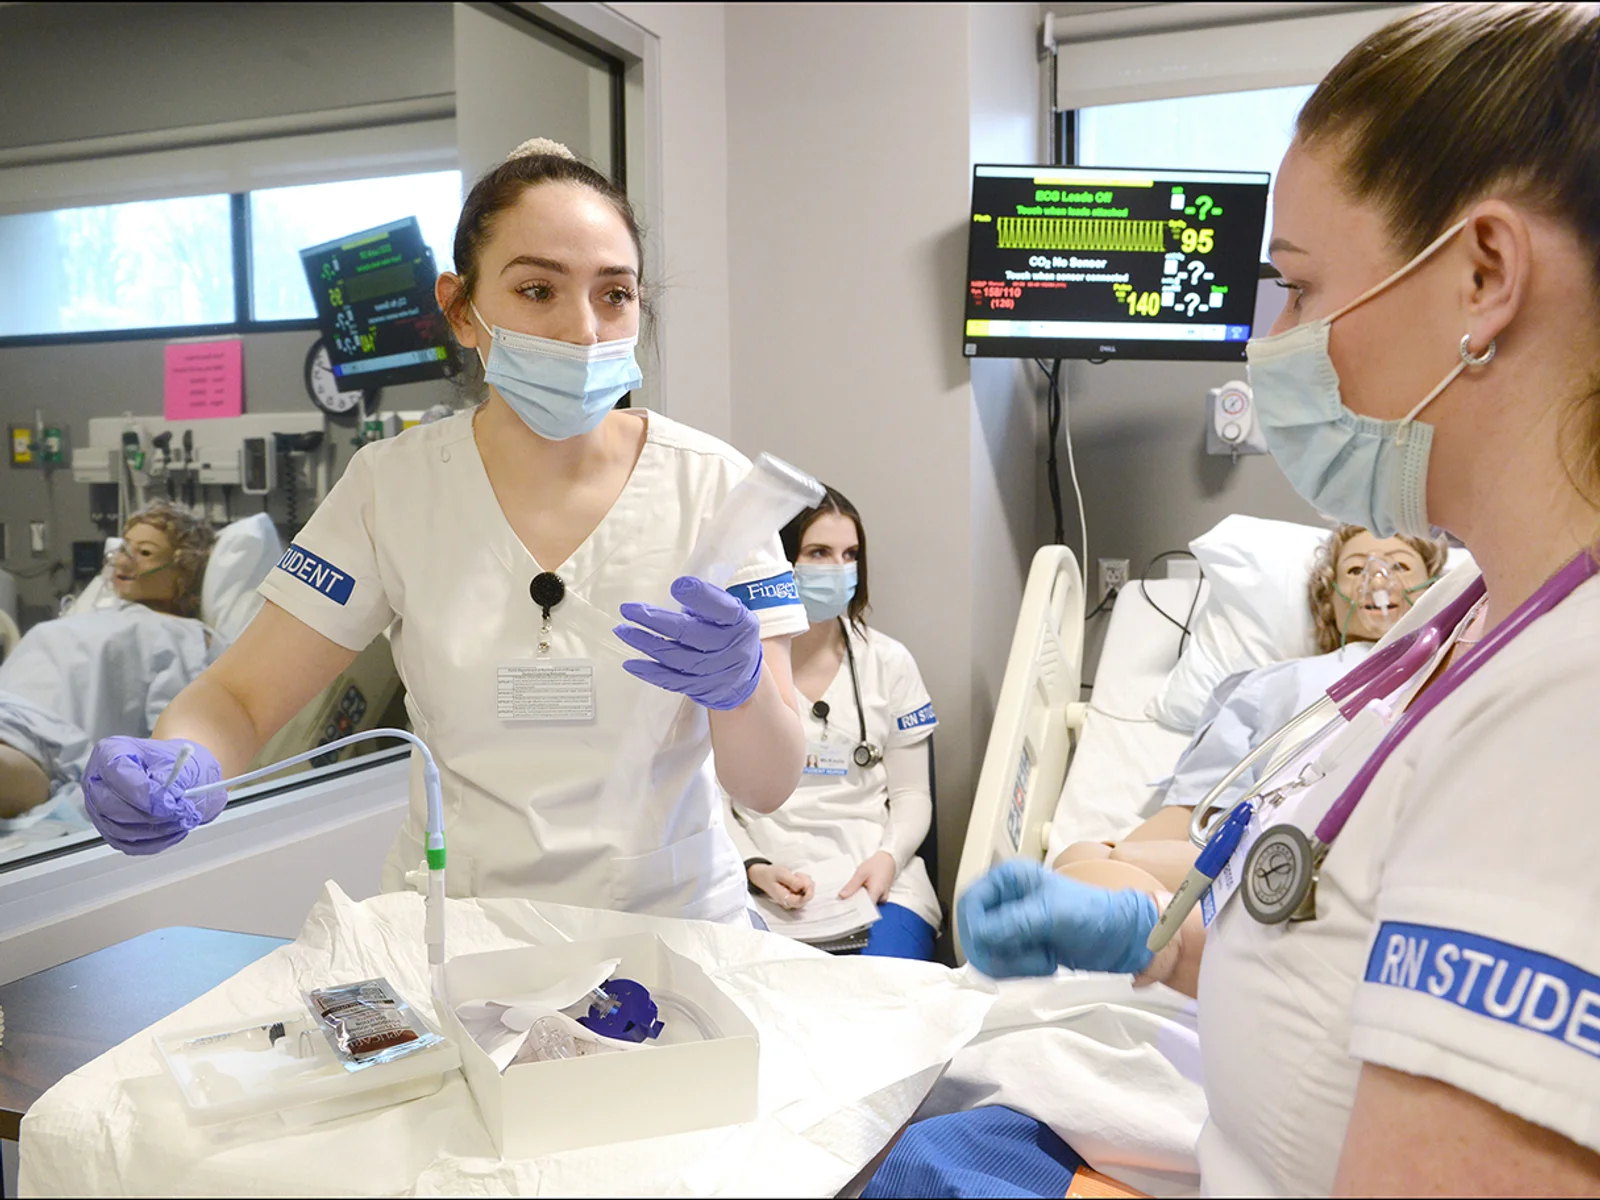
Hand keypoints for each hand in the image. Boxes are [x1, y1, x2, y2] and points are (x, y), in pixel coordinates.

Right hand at [83, 737, 225, 854]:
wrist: (178, 775)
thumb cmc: (174, 762)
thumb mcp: (180, 760)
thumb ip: (171, 778)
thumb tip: (164, 799)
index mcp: (110, 751)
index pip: (116, 772)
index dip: (142, 792)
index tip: (168, 803)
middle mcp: (96, 781)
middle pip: (110, 806)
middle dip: (149, 814)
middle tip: (180, 813)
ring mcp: (99, 808)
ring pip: (119, 829)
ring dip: (156, 829)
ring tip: (183, 818)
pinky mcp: (109, 830)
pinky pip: (128, 844)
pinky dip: (155, 842)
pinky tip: (175, 830)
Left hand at [615, 576, 763, 710]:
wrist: (744, 680)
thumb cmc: (730, 634)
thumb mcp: (731, 615)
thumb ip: (708, 604)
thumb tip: (676, 591)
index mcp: (739, 621)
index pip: (720, 608)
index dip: (700, 597)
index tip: (676, 587)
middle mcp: (729, 647)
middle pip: (689, 633)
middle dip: (655, 620)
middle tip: (628, 609)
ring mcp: (714, 671)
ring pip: (675, 657)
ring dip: (644, 643)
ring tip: (622, 630)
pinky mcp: (700, 688)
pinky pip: (671, 681)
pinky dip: (649, 672)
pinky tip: (630, 663)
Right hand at [749, 862, 813, 909]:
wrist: (764, 876)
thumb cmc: (771, 874)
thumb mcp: (780, 873)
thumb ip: (791, 881)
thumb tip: (803, 886)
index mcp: (784, 899)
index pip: (800, 901)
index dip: (808, 893)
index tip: (808, 882)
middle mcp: (790, 903)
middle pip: (807, 897)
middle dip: (807, 884)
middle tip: (797, 874)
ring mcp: (794, 900)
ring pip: (809, 893)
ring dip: (806, 881)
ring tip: (796, 874)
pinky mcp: (797, 896)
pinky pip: (807, 890)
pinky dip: (805, 882)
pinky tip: (797, 877)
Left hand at [840, 851, 896, 904]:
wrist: (887, 860)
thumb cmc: (876, 865)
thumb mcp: (861, 873)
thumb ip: (852, 886)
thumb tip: (842, 896)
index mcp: (876, 892)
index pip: (865, 909)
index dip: (854, 911)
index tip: (844, 909)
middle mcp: (881, 898)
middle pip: (866, 908)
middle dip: (854, 906)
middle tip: (843, 902)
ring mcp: (881, 898)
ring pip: (868, 904)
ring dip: (859, 901)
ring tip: (848, 897)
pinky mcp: (880, 896)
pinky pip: (871, 900)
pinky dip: (863, 898)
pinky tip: (857, 893)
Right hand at [956, 858, 1156, 978]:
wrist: (1120, 938)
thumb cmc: (1094, 914)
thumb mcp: (1052, 914)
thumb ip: (1014, 922)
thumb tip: (981, 935)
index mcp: (1010, 879)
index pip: (970, 902)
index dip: (975, 926)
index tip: (990, 945)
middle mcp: (1006, 899)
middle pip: (973, 930)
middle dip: (999, 950)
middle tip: (1028, 957)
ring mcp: (1012, 924)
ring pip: (986, 951)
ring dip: (1013, 963)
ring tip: (1042, 960)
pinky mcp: (1021, 946)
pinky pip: (1002, 964)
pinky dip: (1020, 970)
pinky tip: (1044, 963)